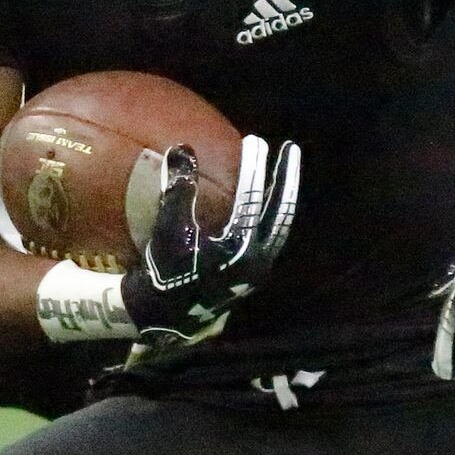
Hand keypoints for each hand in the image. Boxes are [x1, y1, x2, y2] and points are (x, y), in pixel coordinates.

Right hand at [122, 137, 299, 349]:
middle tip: (290, 148)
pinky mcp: (252, 273)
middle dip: (286, 178)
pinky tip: (266, 199)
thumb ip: (180, 189)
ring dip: (281, 195)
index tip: (256, 141)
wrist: (163, 314)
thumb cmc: (165, 272)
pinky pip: (270, 235)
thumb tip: (182, 147)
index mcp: (242, 249)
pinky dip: (270, 213)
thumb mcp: (170, 229)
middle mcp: (259, 260)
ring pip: (280, 224)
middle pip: (281, 211)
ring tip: (283, 170)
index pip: (253, 198)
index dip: (255, 167)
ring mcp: (259, 268)